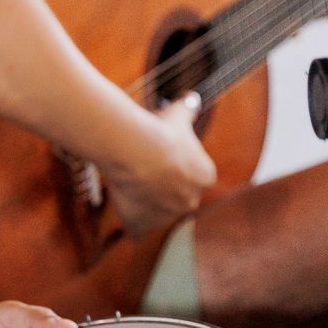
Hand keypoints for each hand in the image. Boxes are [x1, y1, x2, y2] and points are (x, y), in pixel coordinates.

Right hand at [102, 93, 215, 235]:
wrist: (137, 151)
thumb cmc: (159, 130)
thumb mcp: (177, 114)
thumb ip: (188, 108)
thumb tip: (192, 98)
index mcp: (204, 176)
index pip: (195, 174)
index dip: (177, 163)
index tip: (161, 153)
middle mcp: (190, 200)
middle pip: (178, 196)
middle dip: (164, 187)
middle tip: (144, 168)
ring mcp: (167, 217)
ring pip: (158, 213)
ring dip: (147, 203)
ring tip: (129, 180)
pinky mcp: (144, 226)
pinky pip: (138, 229)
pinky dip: (131, 222)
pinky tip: (122, 205)